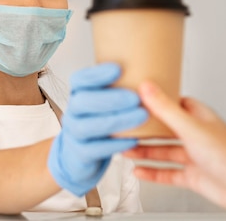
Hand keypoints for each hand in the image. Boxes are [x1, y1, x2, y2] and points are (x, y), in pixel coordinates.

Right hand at [48, 63, 147, 195]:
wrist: (80, 156)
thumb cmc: (100, 123)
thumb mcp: (105, 102)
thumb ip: (120, 88)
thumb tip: (152, 71)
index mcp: (79, 94)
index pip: (80, 80)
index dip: (97, 74)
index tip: (118, 69)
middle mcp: (73, 111)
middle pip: (83, 101)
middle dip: (111, 98)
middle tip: (136, 98)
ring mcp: (74, 133)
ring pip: (89, 126)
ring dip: (117, 120)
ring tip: (141, 116)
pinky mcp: (80, 154)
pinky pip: (95, 149)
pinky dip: (115, 144)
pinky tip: (133, 139)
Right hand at [123, 81, 225, 216]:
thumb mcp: (190, 127)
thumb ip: (165, 108)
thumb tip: (147, 86)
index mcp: (199, 117)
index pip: (175, 103)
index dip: (157, 101)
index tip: (138, 98)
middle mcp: (196, 135)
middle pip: (165, 129)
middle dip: (145, 130)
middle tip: (126, 127)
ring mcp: (194, 156)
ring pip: (163, 151)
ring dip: (145, 151)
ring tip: (125, 149)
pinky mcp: (193, 176)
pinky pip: (167, 173)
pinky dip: (152, 173)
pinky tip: (139, 172)